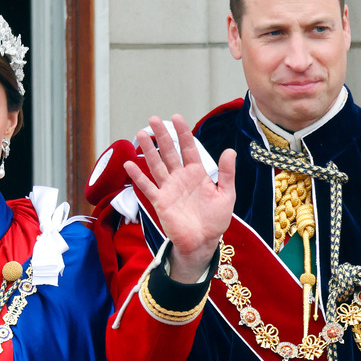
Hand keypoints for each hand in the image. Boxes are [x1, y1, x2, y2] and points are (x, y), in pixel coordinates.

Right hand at [124, 115, 235, 283]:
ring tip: (140, 134)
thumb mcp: (226, 194)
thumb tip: (230, 150)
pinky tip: (129, 164)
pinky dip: (138, 176)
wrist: (203, 242)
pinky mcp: (160, 201)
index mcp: (197, 174)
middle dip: (162, 136)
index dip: (182, 133)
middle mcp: (181, 178)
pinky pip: (147, 186)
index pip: (188, 148)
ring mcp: (169, 188)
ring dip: (148, 150)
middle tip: (154, 119)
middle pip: (170, 152)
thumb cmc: (216, 220)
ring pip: (156, 165)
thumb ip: (226, 173)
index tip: (176, 118)